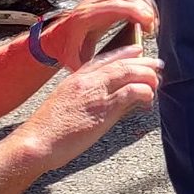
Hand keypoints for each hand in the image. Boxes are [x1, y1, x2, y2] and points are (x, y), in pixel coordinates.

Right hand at [12, 46, 160, 172]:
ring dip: (148, 76)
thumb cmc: (49, 131)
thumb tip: (120, 101)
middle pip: (122, 63)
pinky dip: (145, 92)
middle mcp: (87, 81)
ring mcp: (96, 92)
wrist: (35, 143)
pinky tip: (149, 98)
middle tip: (157, 65)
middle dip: (143, 62)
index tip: (138, 50)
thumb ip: (92, 98)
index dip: (124, 52)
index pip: (104, 59)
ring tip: (157, 83)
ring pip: (130, 72)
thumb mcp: (68, 105)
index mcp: (75, 78)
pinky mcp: (104, 108)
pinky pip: (132, 92)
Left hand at [34, 0, 158, 70]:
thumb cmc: (66, 51)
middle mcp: (93, 2)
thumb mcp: (77, 63)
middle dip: (147, 11)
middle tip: (153, 29)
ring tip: (151, 24)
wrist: (54, 40)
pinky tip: (146, 17)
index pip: (119, 6)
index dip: (139, 13)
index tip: (150, 26)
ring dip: (148, 6)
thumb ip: (95, 66)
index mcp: (86, 16)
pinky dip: (143, 3)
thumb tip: (118, 68)